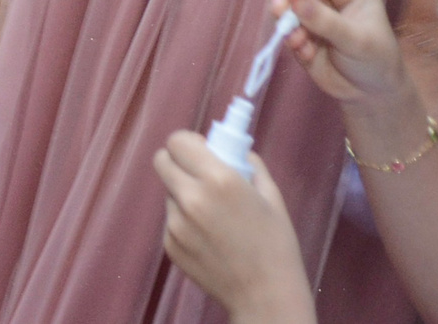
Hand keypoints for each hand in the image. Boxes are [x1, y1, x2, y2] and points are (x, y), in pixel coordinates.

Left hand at [153, 136, 316, 323]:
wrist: (265, 296)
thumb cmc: (276, 244)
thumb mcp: (270, 196)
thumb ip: (248, 164)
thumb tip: (231, 147)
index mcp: (219, 180)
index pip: (177, 141)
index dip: (188, 143)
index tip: (201, 151)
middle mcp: (191, 198)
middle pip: (161, 160)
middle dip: (178, 162)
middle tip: (197, 174)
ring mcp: (176, 224)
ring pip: (168, 192)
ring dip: (183, 194)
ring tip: (213, 216)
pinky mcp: (169, 245)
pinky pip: (171, 220)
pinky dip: (184, 222)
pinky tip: (209, 238)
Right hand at [265, 0, 411, 109]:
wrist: (368, 90)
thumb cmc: (375, 60)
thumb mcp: (358, 41)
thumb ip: (327, 22)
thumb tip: (296, 3)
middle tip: (279, 13)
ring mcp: (307, 3)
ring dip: (284, 20)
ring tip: (301, 44)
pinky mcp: (295, 23)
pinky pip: (279, 22)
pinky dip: (286, 37)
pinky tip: (306, 53)